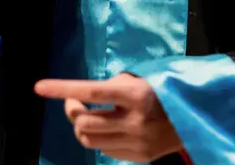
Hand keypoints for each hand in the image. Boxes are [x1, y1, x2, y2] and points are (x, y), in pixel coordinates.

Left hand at [34, 74, 182, 162]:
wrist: (195, 118)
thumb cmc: (166, 89)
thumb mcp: (144, 77)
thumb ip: (117, 84)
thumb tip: (89, 95)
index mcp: (135, 94)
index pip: (91, 92)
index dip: (63, 89)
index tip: (40, 87)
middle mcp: (133, 120)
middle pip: (84, 121)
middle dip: (70, 110)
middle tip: (72, 102)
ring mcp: (134, 142)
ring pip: (88, 139)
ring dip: (80, 126)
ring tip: (85, 116)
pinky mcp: (137, 157)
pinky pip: (103, 150)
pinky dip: (97, 138)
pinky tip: (106, 128)